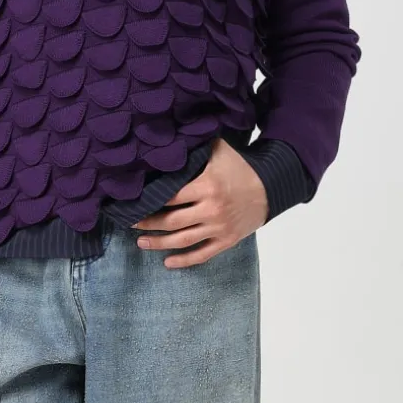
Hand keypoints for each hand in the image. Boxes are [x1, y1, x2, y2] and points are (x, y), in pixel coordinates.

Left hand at [132, 137, 268, 266]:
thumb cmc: (240, 167)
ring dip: (159, 243)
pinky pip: (202, 255)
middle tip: (131, 223)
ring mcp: (219, 227)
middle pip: (171, 222)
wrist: (270, 186)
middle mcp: (211, 210)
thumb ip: (195, 148)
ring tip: (141, 242)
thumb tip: (170, 140)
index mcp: (206, 186)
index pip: (170, 197)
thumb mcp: (219, 151)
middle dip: (148, 223)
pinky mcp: (226, 240)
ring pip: (182, 241)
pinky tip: (168, 262)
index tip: (134, 202)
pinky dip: (184, 261)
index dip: (150, 201)